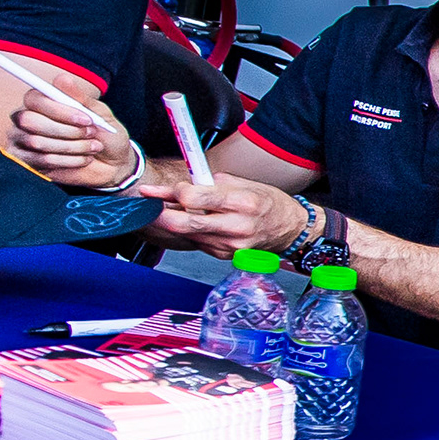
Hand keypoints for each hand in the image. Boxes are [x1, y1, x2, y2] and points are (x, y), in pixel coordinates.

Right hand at [7, 86, 141, 188]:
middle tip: (90, 133)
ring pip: (36, 142)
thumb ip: (80, 98)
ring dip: (72, 147)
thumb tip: (63, 78)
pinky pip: (41, 161)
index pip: (34, 99)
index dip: (58, 110)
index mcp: (42, 102)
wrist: (112, 165)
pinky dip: (68, 161)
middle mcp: (27, 119)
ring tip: (92, 147)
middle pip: (29, 121)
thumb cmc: (104, 134)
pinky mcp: (29, 163)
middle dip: (65, 130)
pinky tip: (83, 159)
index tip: (86, 119)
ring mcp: (24, 142)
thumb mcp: (99, 113)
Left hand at [135, 174, 305, 252]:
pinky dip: (191, 231)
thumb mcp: (243, 183)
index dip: (173, 192)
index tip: (162, 189)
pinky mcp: (226, 256)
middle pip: (184, 223)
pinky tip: (194, 222)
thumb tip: (182, 184)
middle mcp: (236, 227)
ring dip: (175, 222)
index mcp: (241, 202)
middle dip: (161, 214)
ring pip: (188, 234)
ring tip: (171, 210)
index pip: (195, 198)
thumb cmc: (269, 203)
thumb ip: (211, 183)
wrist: (290, 229)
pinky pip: (198, 242)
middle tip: (149, 205)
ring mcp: (231, 246)